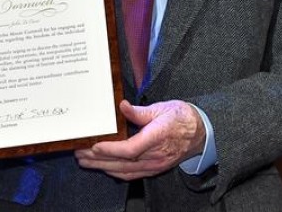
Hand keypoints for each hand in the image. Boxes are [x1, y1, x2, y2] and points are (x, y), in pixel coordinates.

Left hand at [74, 99, 205, 179]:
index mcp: (158, 136)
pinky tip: (105, 167)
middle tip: (79, 152)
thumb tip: (121, 106)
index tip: (95, 146)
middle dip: (98, 159)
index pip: (131, 149)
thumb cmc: (182, 118)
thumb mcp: (163, 107)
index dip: (111, 150)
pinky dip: (116, 172)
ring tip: (85, 161)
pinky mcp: (155, 168)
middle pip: (122, 163)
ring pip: (124, 171)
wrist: (202, 133)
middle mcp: (155, 155)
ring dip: (102, 167)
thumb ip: (139, 111)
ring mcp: (155, 164)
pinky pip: (132, 174)